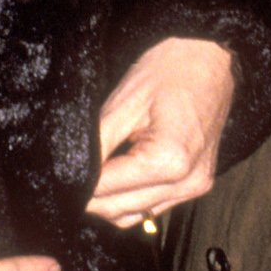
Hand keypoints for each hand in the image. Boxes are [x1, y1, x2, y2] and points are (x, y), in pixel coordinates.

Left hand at [86, 36, 235, 227]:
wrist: (211, 56)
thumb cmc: (170, 70)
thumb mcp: (124, 103)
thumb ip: (97, 146)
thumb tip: (72, 174)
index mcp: (170, 161)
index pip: (108, 190)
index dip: (79, 186)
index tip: (59, 178)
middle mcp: (187, 182)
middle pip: (120, 210)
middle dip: (90, 197)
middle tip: (68, 177)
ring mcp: (196, 186)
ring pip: (135, 214)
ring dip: (109, 201)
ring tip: (92, 174)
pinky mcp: (197, 184)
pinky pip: (153, 206)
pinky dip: (130, 198)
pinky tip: (118, 175)